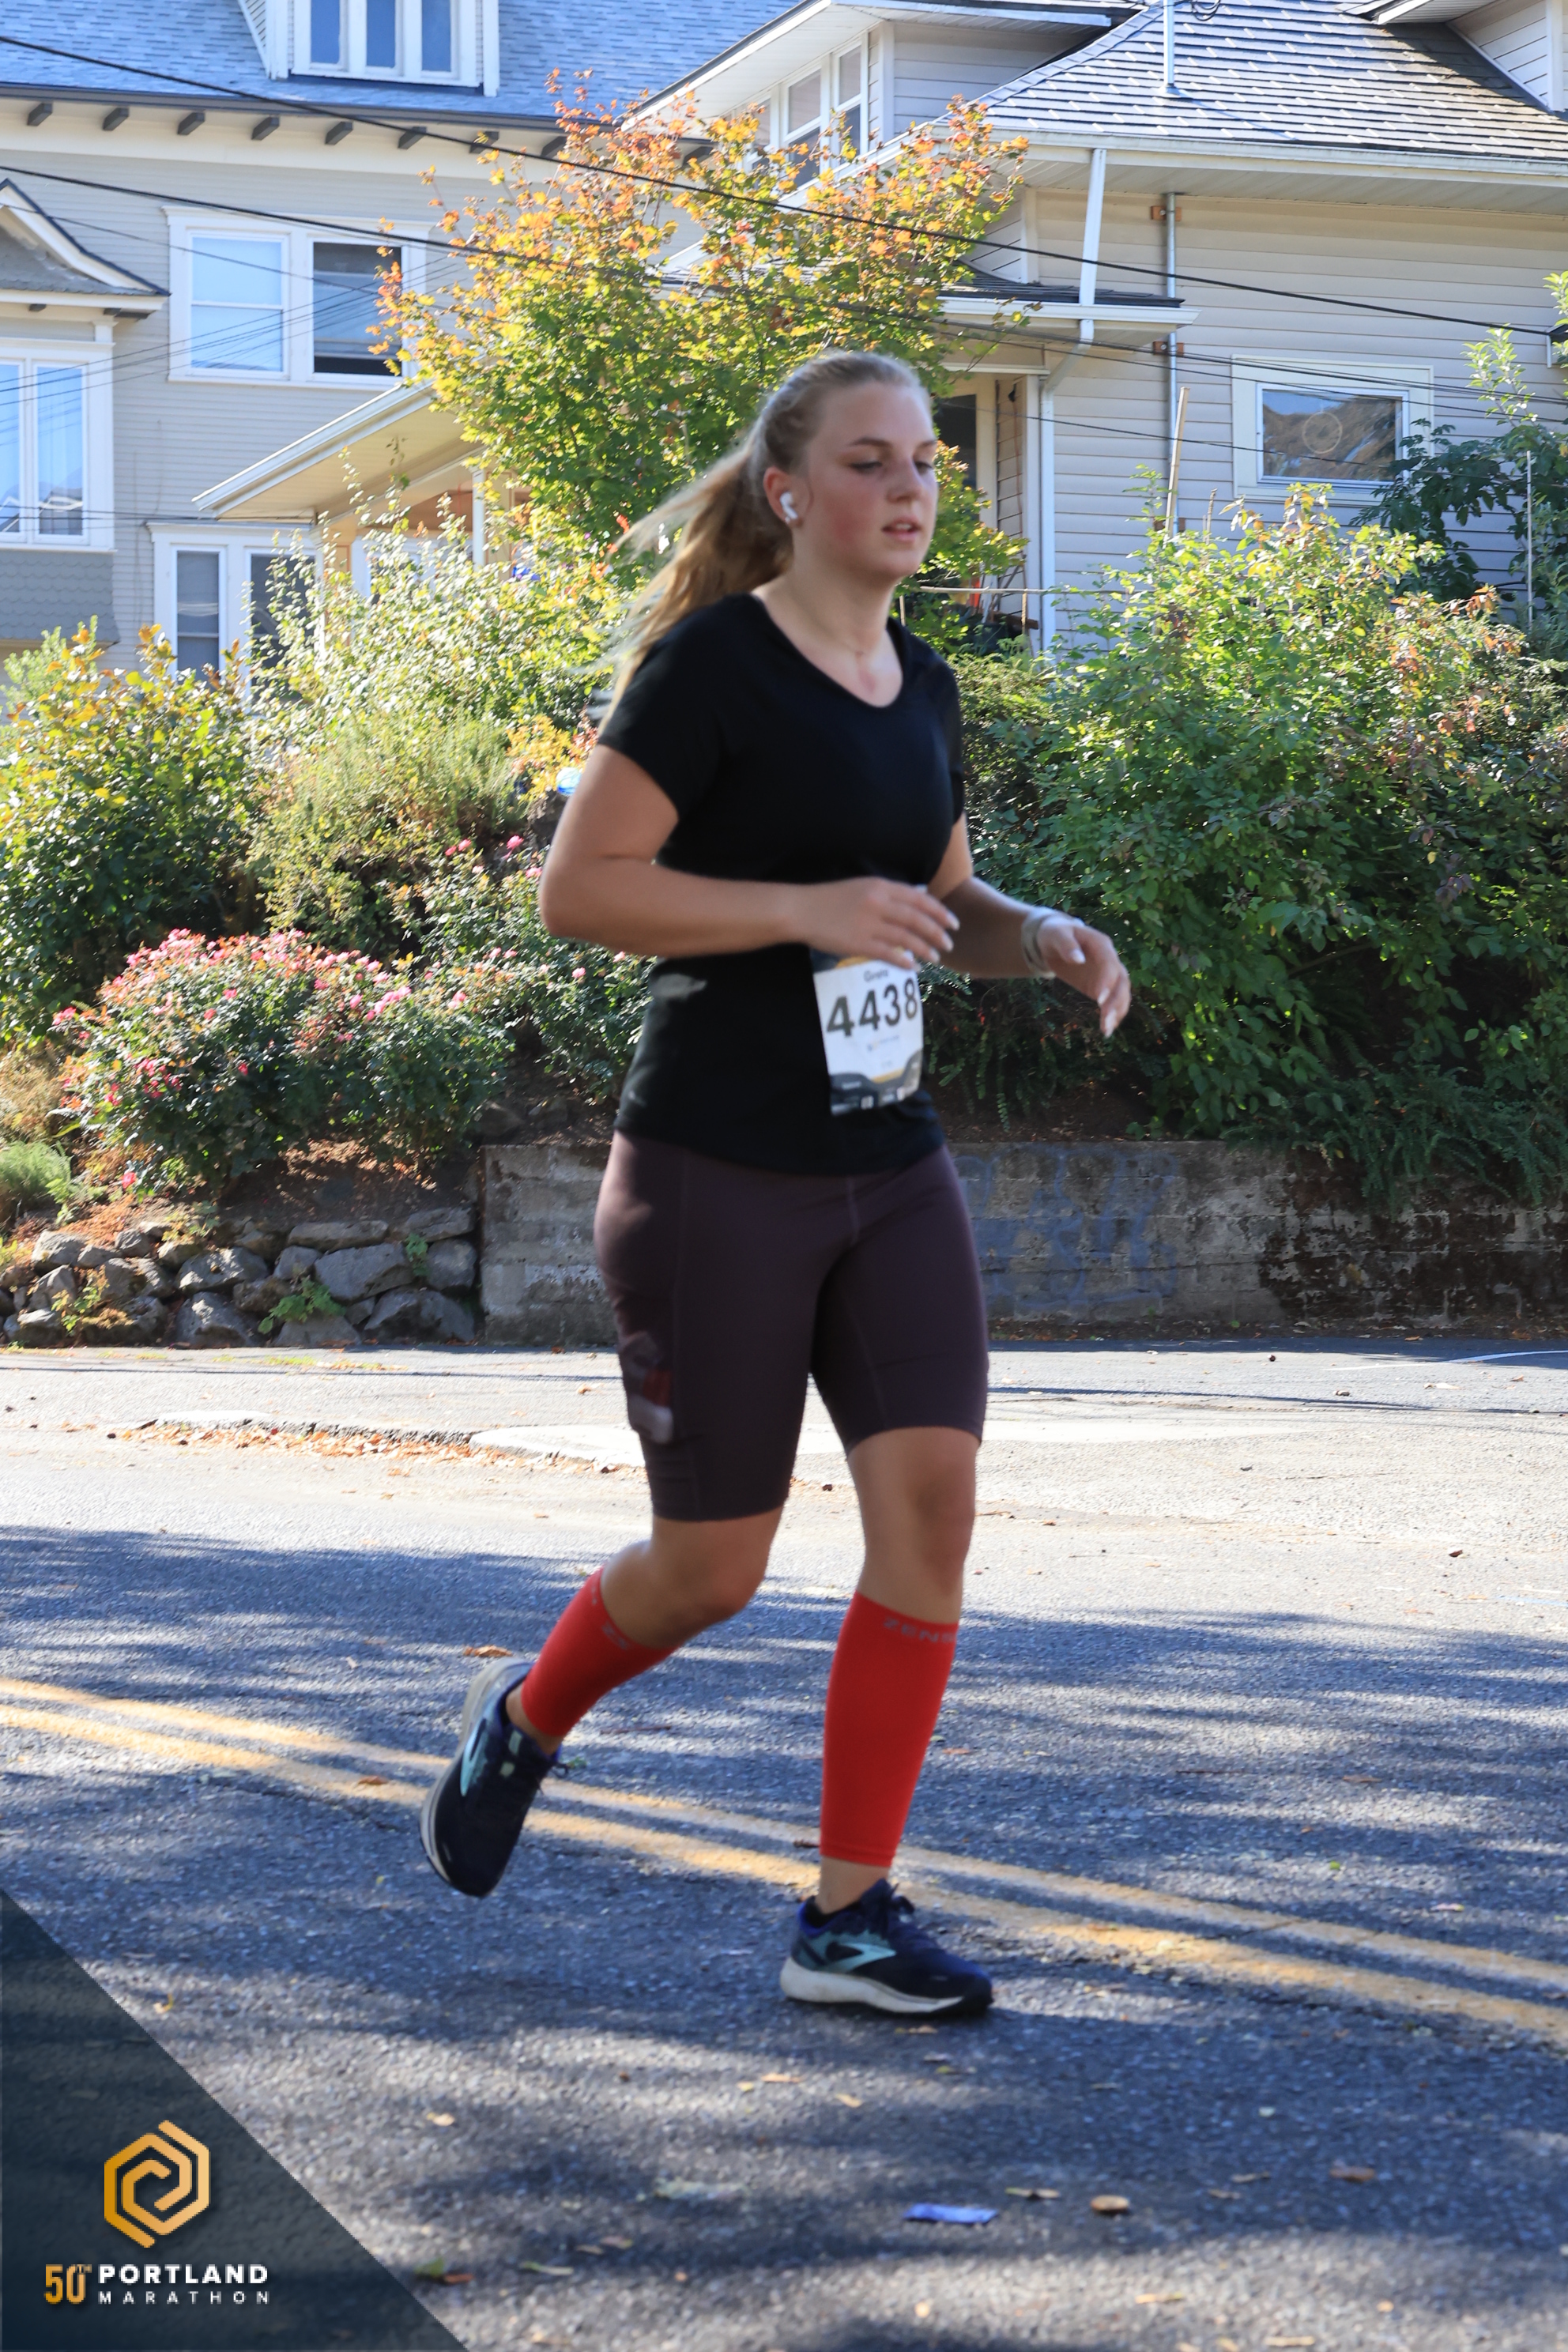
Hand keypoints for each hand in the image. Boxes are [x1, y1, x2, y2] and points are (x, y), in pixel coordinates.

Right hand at [790, 877, 956, 968]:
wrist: (801, 910)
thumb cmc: (830, 898)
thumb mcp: (862, 886)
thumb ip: (890, 892)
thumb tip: (919, 895)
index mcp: (880, 886)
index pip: (919, 899)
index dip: (939, 912)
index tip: (952, 923)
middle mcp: (878, 903)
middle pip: (917, 919)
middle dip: (937, 933)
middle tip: (949, 944)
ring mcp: (868, 924)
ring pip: (906, 938)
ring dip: (925, 949)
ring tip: (936, 958)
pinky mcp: (858, 944)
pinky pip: (888, 954)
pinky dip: (904, 961)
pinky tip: (913, 967)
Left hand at [1032, 915, 1131, 1036]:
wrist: (1056, 939)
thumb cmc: (1055, 934)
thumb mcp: (1055, 935)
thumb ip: (1066, 945)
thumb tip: (1078, 959)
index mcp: (1101, 944)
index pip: (1109, 964)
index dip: (1107, 981)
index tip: (1098, 999)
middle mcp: (1110, 959)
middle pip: (1121, 981)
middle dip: (1116, 1001)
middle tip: (1106, 1019)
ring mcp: (1109, 974)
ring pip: (1122, 993)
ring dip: (1117, 1011)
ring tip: (1107, 1029)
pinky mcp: (1103, 986)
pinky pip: (1113, 1000)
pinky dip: (1113, 1014)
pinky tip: (1107, 1029)